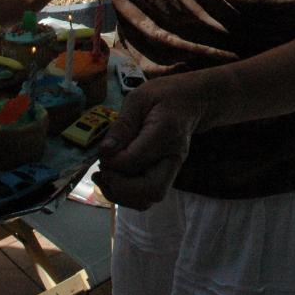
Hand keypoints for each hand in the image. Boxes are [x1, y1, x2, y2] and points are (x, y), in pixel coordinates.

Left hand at [92, 74, 207, 210]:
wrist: (191, 102)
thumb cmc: (166, 95)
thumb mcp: (139, 98)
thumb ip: (122, 125)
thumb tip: (105, 151)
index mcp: (165, 134)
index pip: (136, 160)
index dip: (113, 162)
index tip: (103, 151)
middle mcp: (172, 158)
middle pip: (150, 191)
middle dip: (119, 187)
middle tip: (102, 171)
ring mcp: (170, 170)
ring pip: (147, 199)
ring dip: (120, 194)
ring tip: (104, 176)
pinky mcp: (164, 176)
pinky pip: (145, 196)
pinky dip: (125, 194)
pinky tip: (113, 178)